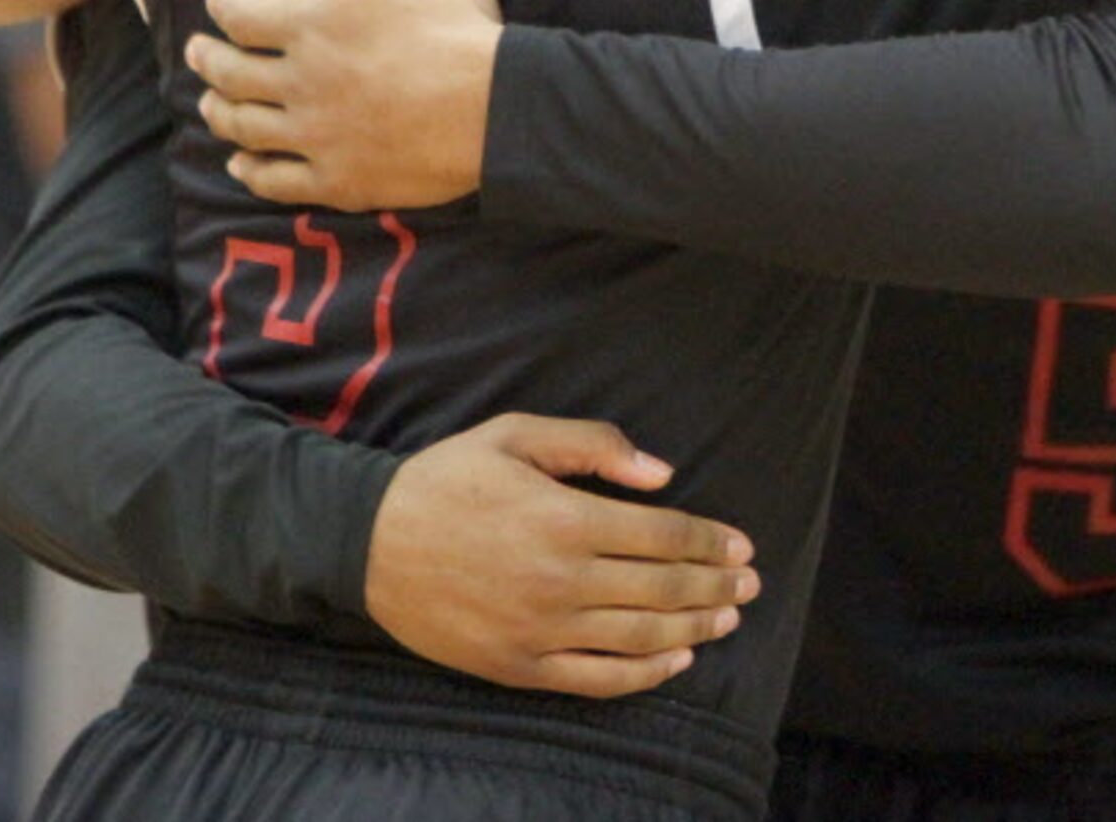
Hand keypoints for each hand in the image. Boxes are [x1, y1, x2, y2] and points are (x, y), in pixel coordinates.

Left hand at [188, 0, 500, 209]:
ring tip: (209, 106)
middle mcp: (297, 81)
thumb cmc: (450, 19)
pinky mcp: (338, 179)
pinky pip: (278, 181)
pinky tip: (241, 166)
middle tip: (196, 53)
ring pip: (246, 127)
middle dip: (209, 60)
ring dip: (221, 114)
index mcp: (308, 24)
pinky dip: (251, 173)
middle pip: (232, 74)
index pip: (244, 15)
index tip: (216, 3)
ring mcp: (314, 134)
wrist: (489, 102)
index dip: (225, 7)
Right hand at [368, 414, 758, 697]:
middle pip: (663, 588)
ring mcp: (539, 629)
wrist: (365, 542)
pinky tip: (676, 660)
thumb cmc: (447, 480)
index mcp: (564, 518)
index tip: (743, 546)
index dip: (711, 542)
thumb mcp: (517, 435)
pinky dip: (644, 674)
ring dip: (694, 628)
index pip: (664, 535)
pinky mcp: (517, 665)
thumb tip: (662, 473)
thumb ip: (594, 445)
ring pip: (640, 637)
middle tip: (750, 585)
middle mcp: (559, 579)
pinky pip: (596, 679)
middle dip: (716, 586)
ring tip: (727, 618)